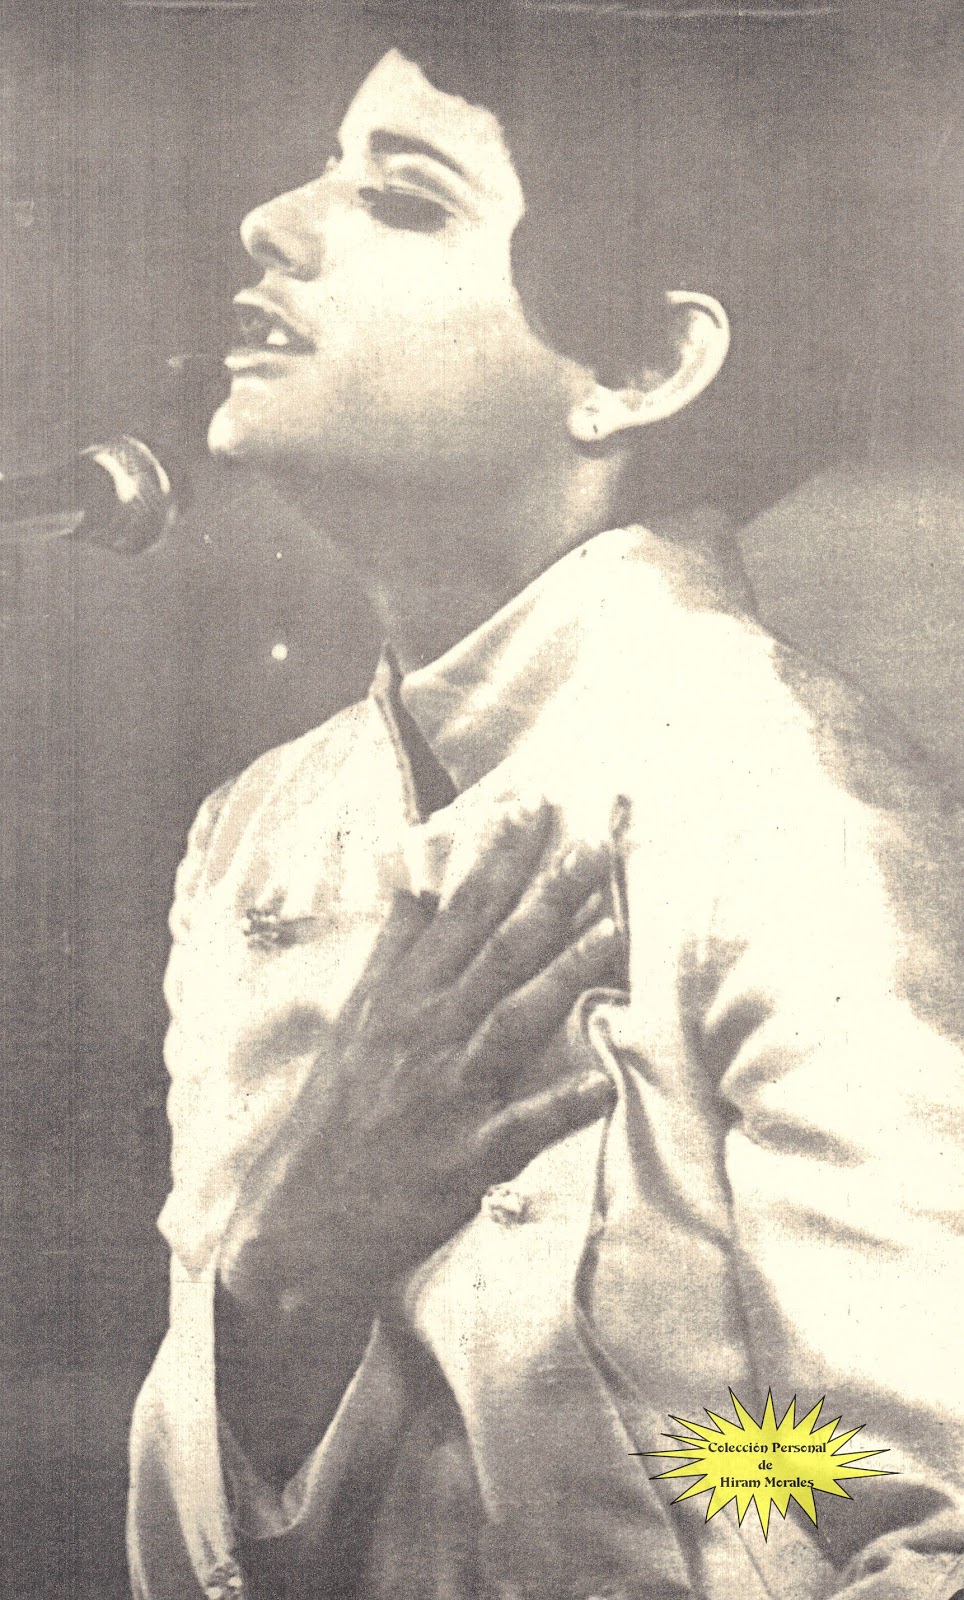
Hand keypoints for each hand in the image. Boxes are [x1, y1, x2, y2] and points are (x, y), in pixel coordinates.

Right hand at [219, 800, 624, 1313]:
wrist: (302, 1223)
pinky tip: (602, 1082)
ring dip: (564, 976)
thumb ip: (392, 953)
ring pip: (513, 1022)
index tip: (534, 810)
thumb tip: (415, 885)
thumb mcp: (353, 1024)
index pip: (458, 916)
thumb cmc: (334, 1118)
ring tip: (612, 932)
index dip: (499, 861)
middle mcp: (426, 1036)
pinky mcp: (466, 1160)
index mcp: (401, 1001)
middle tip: (595, 847)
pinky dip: (560, 1106)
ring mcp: (448, 1096)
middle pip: (497, 955)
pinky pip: (521, 1128)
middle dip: (549, 897)